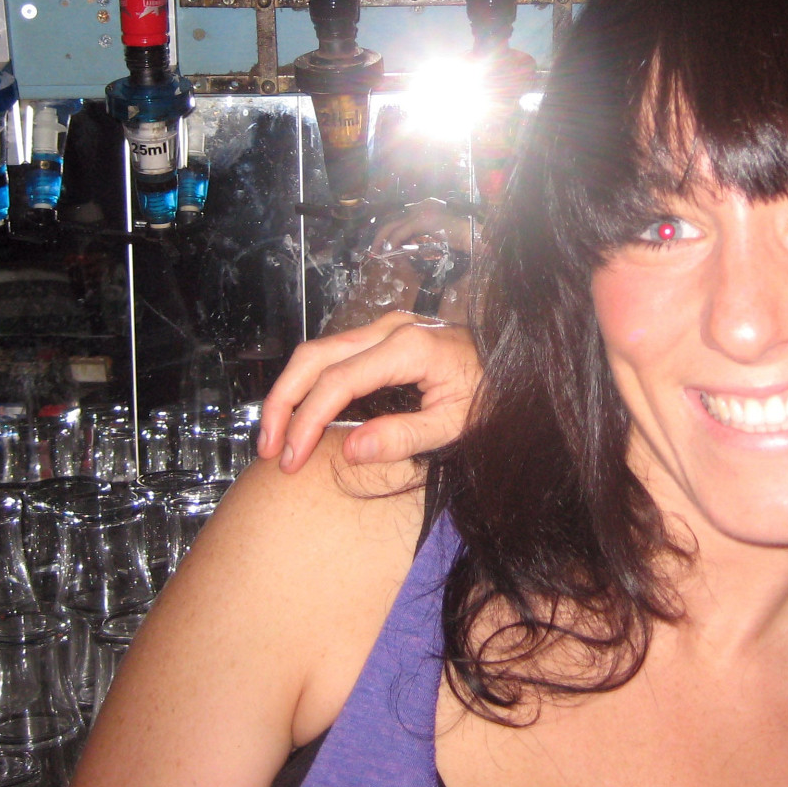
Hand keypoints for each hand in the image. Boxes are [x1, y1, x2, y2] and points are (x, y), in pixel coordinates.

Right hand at [259, 310, 482, 471]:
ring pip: (318, 351)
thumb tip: (350, 450)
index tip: (292, 460)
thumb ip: (405, 436)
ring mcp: (385, 327)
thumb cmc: (494, 391)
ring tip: (277, 437)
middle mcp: (390, 328)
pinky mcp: (384, 335)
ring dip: (290, 391)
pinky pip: (335, 354)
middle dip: (282, 402)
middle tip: (269, 448)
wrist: (518, 360)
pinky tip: (303, 414)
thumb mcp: (458, 423)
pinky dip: (310, 383)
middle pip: (314, 357)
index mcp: (408, 348)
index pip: (337, 383)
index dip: (307, 422)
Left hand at [371, 199, 474, 256]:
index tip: (384, 241)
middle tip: (375, 247)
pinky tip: (389, 249)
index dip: (391, 228)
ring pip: (394, 224)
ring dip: (383, 238)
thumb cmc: (462, 236)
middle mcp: (422, 205)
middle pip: (394, 217)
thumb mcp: (439, 232)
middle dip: (382, 233)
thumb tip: (408, 244)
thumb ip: (424, 234)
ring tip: (378, 250)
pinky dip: (393, 240)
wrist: (474, 233)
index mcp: (427, 205)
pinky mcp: (422, 220)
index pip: (402, 215)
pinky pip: (401, 231)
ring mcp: (422, 211)